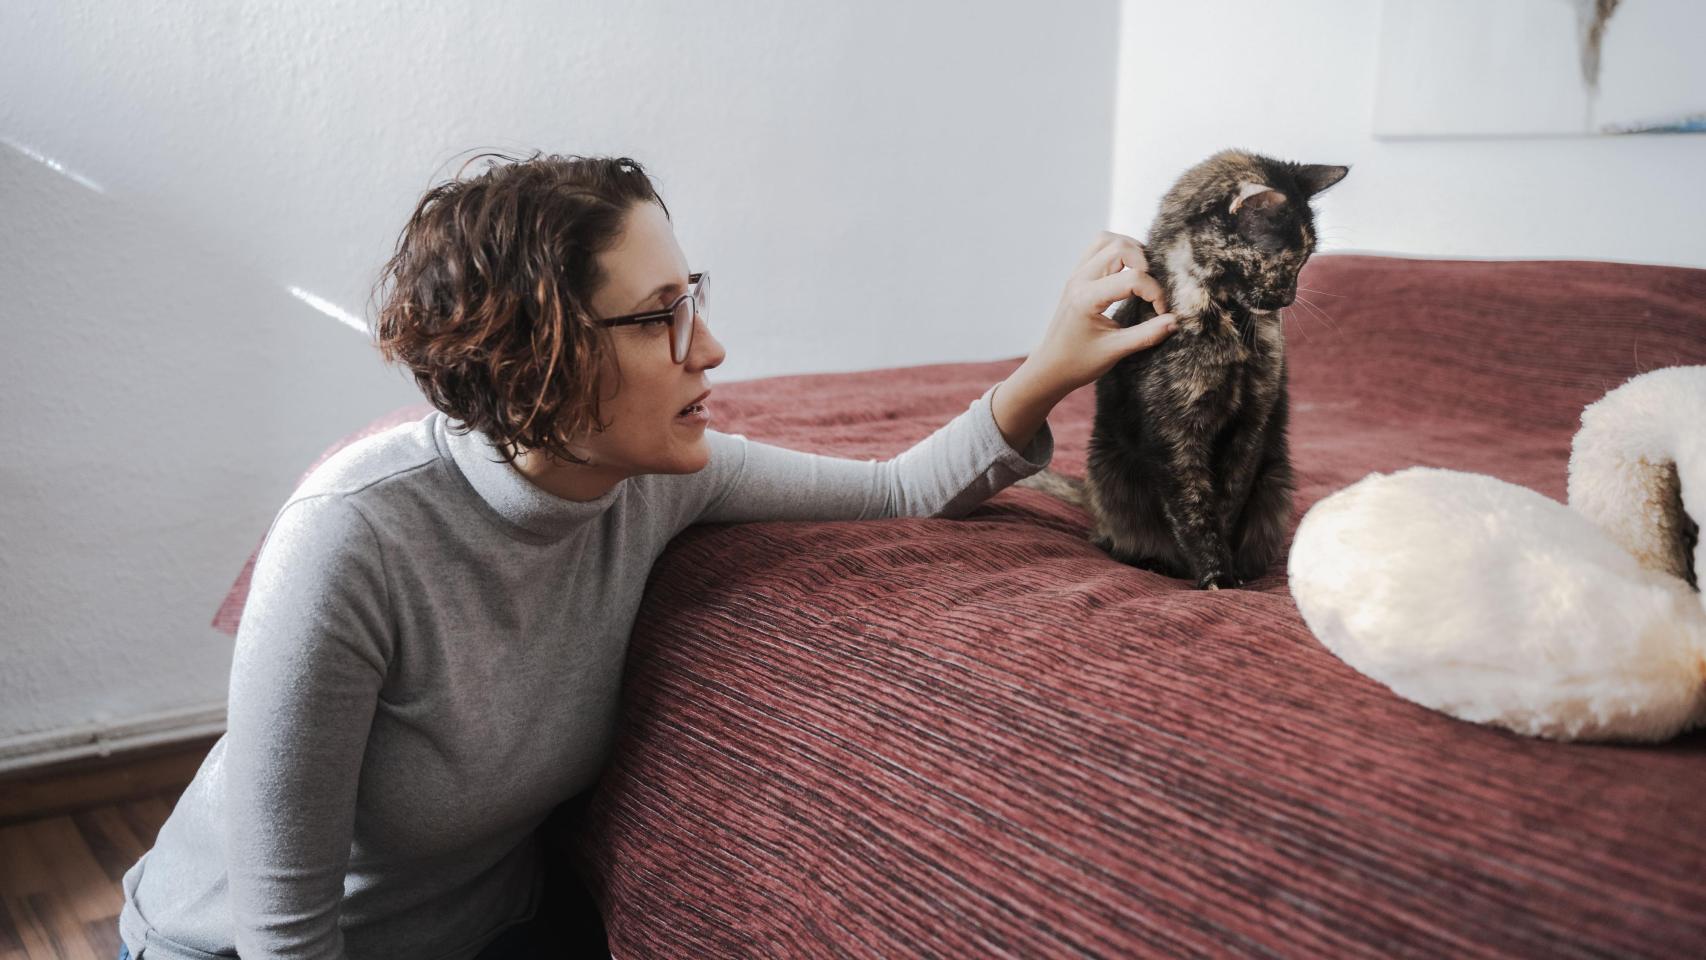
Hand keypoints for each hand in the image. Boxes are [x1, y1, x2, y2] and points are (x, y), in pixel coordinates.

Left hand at [1023, 231, 1176, 397]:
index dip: (1155, 293)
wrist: (1050, 368)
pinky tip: (1128, 273)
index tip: (1162, 312)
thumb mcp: (1115, 351)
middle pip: (1120, 247)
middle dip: (1145, 263)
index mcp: (1086, 298)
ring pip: (1107, 240)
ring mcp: (1076, 275)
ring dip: (1131, 251)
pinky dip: (1118, 253)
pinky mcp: (1077, 276)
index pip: (1132, 278)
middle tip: (1153, 288)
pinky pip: (1098, 249)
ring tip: (1144, 275)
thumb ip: (1147, 335)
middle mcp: (1079, 280)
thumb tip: (1176, 321)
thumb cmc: (1078, 362)